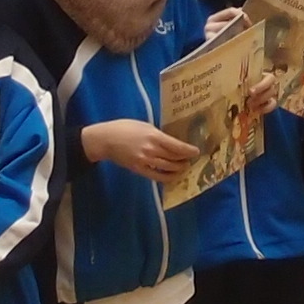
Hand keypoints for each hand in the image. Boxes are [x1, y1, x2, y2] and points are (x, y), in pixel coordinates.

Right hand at [83, 117, 198, 180]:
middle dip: (185, 160)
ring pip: (168, 168)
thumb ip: (158, 135)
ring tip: (184, 166)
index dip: (189, 151)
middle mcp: (151, 150)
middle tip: (191, 159)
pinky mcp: (139, 169)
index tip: (196, 151)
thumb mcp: (145, 126)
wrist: (106, 139)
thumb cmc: (125, 128)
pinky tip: (173, 176)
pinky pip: (157, 176)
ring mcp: (145, 161)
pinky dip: (167, 177)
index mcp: (154, 136)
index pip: (177, 146)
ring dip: (179, 169)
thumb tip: (171, 142)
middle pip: (174, 158)